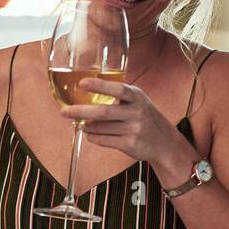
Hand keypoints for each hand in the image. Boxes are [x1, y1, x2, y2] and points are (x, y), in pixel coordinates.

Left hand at [59, 77, 192, 166]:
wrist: (165, 143)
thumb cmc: (145, 117)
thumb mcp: (137, 101)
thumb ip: (118, 96)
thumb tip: (85, 94)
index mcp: (137, 97)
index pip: (117, 89)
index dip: (99, 86)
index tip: (82, 83)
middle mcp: (136, 112)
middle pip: (103, 112)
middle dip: (80, 111)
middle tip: (64, 112)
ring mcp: (134, 129)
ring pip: (100, 128)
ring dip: (86, 126)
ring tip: (81, 123)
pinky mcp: (129, 144)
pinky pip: (103, 140)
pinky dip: (93, 137)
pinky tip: (90, 134)